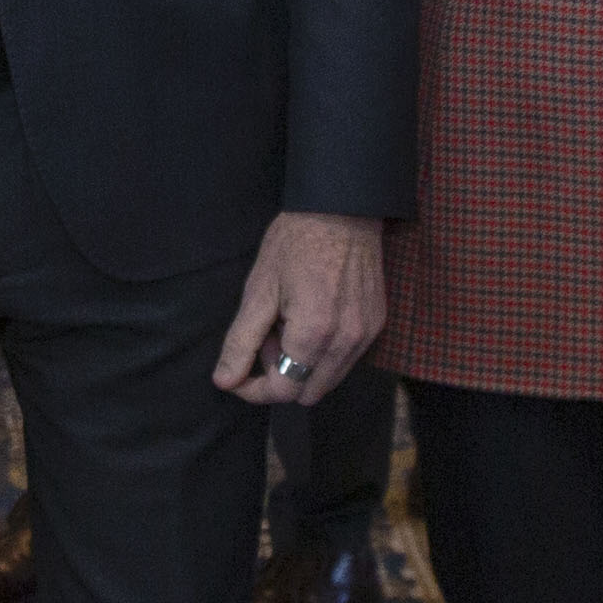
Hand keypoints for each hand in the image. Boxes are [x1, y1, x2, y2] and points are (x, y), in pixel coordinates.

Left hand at [215, 210, 387, 402]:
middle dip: (280, 375)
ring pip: (328, 379)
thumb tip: (225, 381)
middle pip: (307, 393)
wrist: (343, 209)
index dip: (254, 390)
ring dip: (303, 366)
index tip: (238, 373)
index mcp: (314, 334)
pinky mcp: (377, 324)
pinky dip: (324, 353)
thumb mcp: (259, 289)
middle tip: (268, 336)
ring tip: (290, 325)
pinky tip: (313, 319)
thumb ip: (241, 341)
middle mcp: (346, 342)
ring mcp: (366, 335)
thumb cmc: (295, 243)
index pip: (283, 391)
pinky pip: (346, 359)